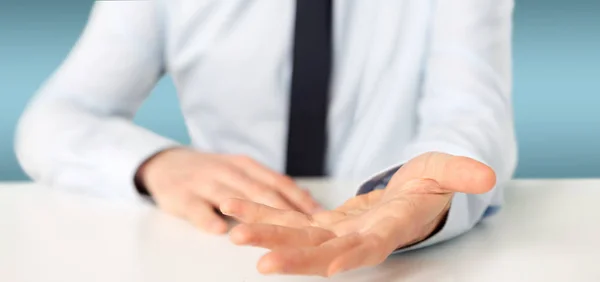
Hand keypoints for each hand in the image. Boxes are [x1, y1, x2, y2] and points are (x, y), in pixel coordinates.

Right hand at [137, 147, 322, 233]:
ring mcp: (204, 182)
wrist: (166, 164)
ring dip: (253, 214)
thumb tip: (307, 199)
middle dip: (285, 210)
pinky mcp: (182, 196)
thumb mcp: (240, 171)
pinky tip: (219, 231)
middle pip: (260, 191)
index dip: (300, 199)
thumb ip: (268, 184)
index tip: (321, 216)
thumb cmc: (210, 173)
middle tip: (305, 229)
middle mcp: (228, 171)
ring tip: (272, 232)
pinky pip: (196, 208)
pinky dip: (208, 219)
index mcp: (245, 165)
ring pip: (232, 199)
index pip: (277, 181)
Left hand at [220, 152, 495, 276]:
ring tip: (233, 228)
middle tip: (259, 258)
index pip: (371, 247)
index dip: (352, 257)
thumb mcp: (448, 172)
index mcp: (389, 229)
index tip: (328, 267)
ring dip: (267, 233)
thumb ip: (461, 174)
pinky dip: (263, 212)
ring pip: (297, 238)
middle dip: (293, 254)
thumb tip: (486, 176)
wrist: (409, 196)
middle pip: (323, 251)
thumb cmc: (430, 187)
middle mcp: (358, 238)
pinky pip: (288, 219)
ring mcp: (337, 232)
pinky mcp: (323, 223)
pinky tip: (234, 208)